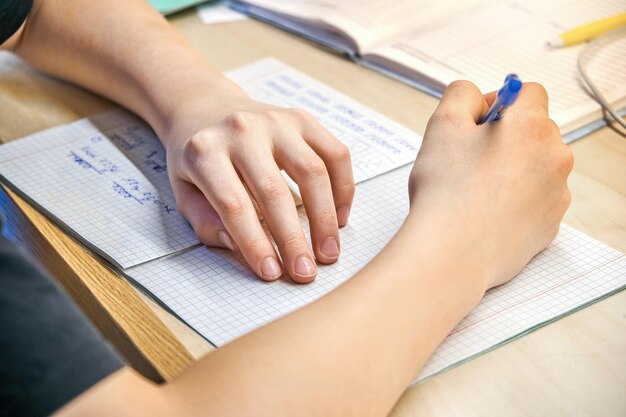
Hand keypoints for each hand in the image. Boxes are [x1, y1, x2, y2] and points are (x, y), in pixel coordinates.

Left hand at [163, 86, 354, 282]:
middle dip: (294, 239)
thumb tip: (237, 244)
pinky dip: (343, 187)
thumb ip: (205, 221)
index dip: (255, 243)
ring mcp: (276, 121)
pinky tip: (339, 216)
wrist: (207, 108)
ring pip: (313, 171)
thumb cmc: (198, 158)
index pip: (234, 205)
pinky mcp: (302, 119)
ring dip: (325, 218)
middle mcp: (242, 130)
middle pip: (275, 192)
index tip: (272, 273)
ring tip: (329, 252)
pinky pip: (335, 153)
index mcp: (205, 152)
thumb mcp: (183, 190)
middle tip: (306, 273)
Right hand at [408, 81, 572, 290]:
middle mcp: (555, 157)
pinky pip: (535, 201)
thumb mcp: (442, 125)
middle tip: (470, 159)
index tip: (477, 123)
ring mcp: (557, 195)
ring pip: (536, 167)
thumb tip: (476, 98)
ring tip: (476, 190)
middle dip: (506, 138)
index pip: (529, 92)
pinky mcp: (550, 225)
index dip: (500, 102)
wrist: (452, 253)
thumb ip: (461, 94)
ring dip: (513, 169)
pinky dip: (515, 201)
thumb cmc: (446, 191)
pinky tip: (486, 212)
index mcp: (531, 126)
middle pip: (535, 131)